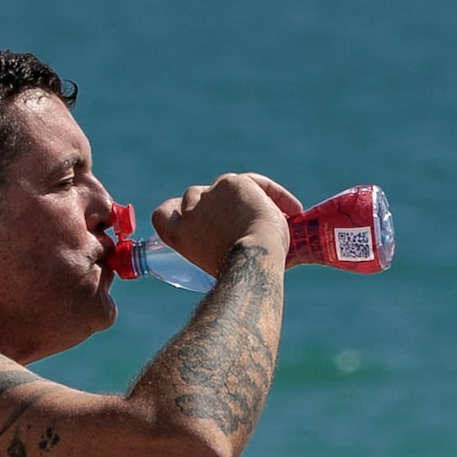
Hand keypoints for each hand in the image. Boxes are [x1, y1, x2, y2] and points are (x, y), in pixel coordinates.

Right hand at [151, 175, 295, 280]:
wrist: (250, 260)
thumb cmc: (238, 273)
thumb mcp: (215, 261)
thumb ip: (214, 245)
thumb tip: (236, 242)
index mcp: (177, 234)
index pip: (162, 214)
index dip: (174, 211)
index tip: (187, 216)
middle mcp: (189, 209)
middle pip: (197, 196)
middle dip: (218, 205)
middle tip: (244, 219)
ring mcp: (210, 193)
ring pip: (227, 187)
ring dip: (246, 198)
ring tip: (274, 215)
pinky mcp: (232, 183)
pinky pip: (257, 184)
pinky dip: (276, 195)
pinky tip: (294, 209)